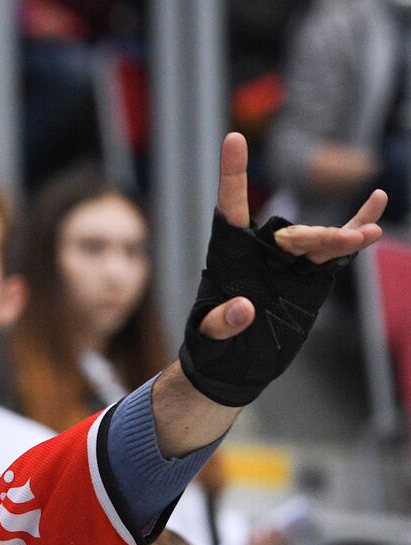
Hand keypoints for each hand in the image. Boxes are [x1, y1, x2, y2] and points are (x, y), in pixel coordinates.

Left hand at [197, 132, 384, 342]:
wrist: (233, 364)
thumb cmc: (212, 345)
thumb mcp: (208, 336)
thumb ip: (221, 322)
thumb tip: (244, 309)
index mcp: (228, 253)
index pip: (230, 206)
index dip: (233, 173)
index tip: (233, 138)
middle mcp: (261, 251)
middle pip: (289, 232)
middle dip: (315, 235)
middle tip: (340, 242)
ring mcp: (289, 262)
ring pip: (319, 241)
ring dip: (344, 237)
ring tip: (370, 233)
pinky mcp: (311, 277)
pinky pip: (337, 249)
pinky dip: (357, 226)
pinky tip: (377, 200)